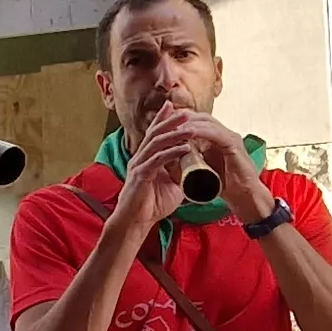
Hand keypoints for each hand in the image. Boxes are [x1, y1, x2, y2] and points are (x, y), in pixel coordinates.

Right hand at [108, 113, 199, 234]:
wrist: (136, 223)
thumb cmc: (152, 205)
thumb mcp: (172, 185)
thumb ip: (180, 174)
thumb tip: (195, 169)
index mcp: (146, 158)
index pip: (155, 134)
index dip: (164, 120)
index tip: (176, 108)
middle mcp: (140, 158)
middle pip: (154, 133)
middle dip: (170, 120)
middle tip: (186, 111)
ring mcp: (139, 165)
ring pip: (156, 143)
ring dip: (174, 134)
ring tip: (190, 128)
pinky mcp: (140, 175)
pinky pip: (157, 160)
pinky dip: (172, 152)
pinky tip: (185, 148)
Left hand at [148, 104, 269, 219]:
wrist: (245, 198)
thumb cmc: (224, 186)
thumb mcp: (203, 169)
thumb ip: (191, 161)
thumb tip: (170, 159)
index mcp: (218, 138)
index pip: (197, 121)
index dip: (180, 121)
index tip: (161, 124)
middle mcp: (224, 133)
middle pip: (200, 117)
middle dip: (181, 118)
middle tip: (163, 121)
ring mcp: (230, 137)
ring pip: (206, 122)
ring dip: (188, 122)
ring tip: (171, 125)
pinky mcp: (234, 144)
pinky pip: (215, 133)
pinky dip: (201, 131)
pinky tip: (188, 132)